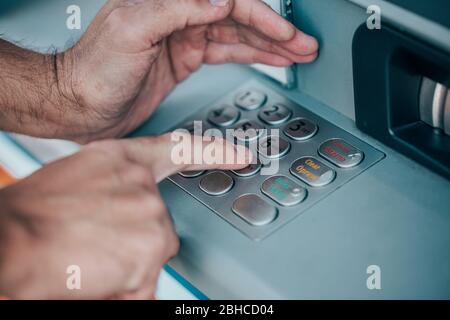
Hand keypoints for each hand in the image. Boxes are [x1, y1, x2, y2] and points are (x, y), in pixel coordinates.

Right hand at [0, 133, 250, 298]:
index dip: (215, 151)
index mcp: (125, 161)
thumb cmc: (33, 212)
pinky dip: (125, 288)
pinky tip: (95, 275)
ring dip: (127, 265)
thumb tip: (132, 213)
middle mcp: (144, 187)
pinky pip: (147, 283)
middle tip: (96, 243)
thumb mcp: (82, 181)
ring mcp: (150, 219)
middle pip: (161, 223)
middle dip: (136, 240)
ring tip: (89, 258)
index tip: (241, 155)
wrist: (8, 238)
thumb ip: (117, 192)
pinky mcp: (149, 255)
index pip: (181, 150)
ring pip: (153, 254)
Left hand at [60, 0, 318, 141]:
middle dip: (275, 31)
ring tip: (297, 52)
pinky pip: (225, 54)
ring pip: (237, 37)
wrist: (79, 104)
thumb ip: (176, 9)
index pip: (227, 2)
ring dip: (269, 45)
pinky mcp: (185, 60)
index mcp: (167, 2)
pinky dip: (249, 56)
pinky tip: (268, 59)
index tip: (284, 32)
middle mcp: (180, 17)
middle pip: (239, 18)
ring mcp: (184, 40)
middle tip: (304, 43)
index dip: (260, 16)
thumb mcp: (131, 30)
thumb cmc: (93, 69)